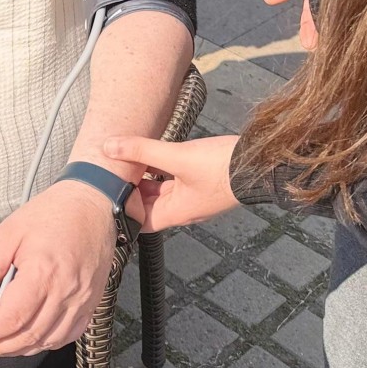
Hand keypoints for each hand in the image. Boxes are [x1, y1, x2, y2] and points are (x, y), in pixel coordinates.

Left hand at [0, 181, 116, 357]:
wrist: (93, 204)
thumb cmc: (54, 213)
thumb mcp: (10, 232)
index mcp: (42, 273)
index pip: (12, 318)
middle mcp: (65, 291)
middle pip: (30, 335)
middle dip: (1, 347)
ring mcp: (81, 299)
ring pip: (49, 340)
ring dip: (23, 349)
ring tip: (2, 346)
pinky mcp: (91, 302)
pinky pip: (70, 334)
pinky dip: (49, 343)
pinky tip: (33, 340)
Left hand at [103, 135, 240, 231]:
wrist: (259, 162)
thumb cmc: (221, 167)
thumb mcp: (177, 156)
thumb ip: (142, 150)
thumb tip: (108, 147)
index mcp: (175, 213)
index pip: (139, 221)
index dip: (122, 209)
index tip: (107, 190)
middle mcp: (182, 209)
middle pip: (147, 204)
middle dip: (131, 190)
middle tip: (112, 172)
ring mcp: (192, 196)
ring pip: (160, 190)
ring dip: (144, 178)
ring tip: (125, 160)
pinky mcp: (200, 182)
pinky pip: (173, 179)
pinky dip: (159, 169)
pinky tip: (150, 153)